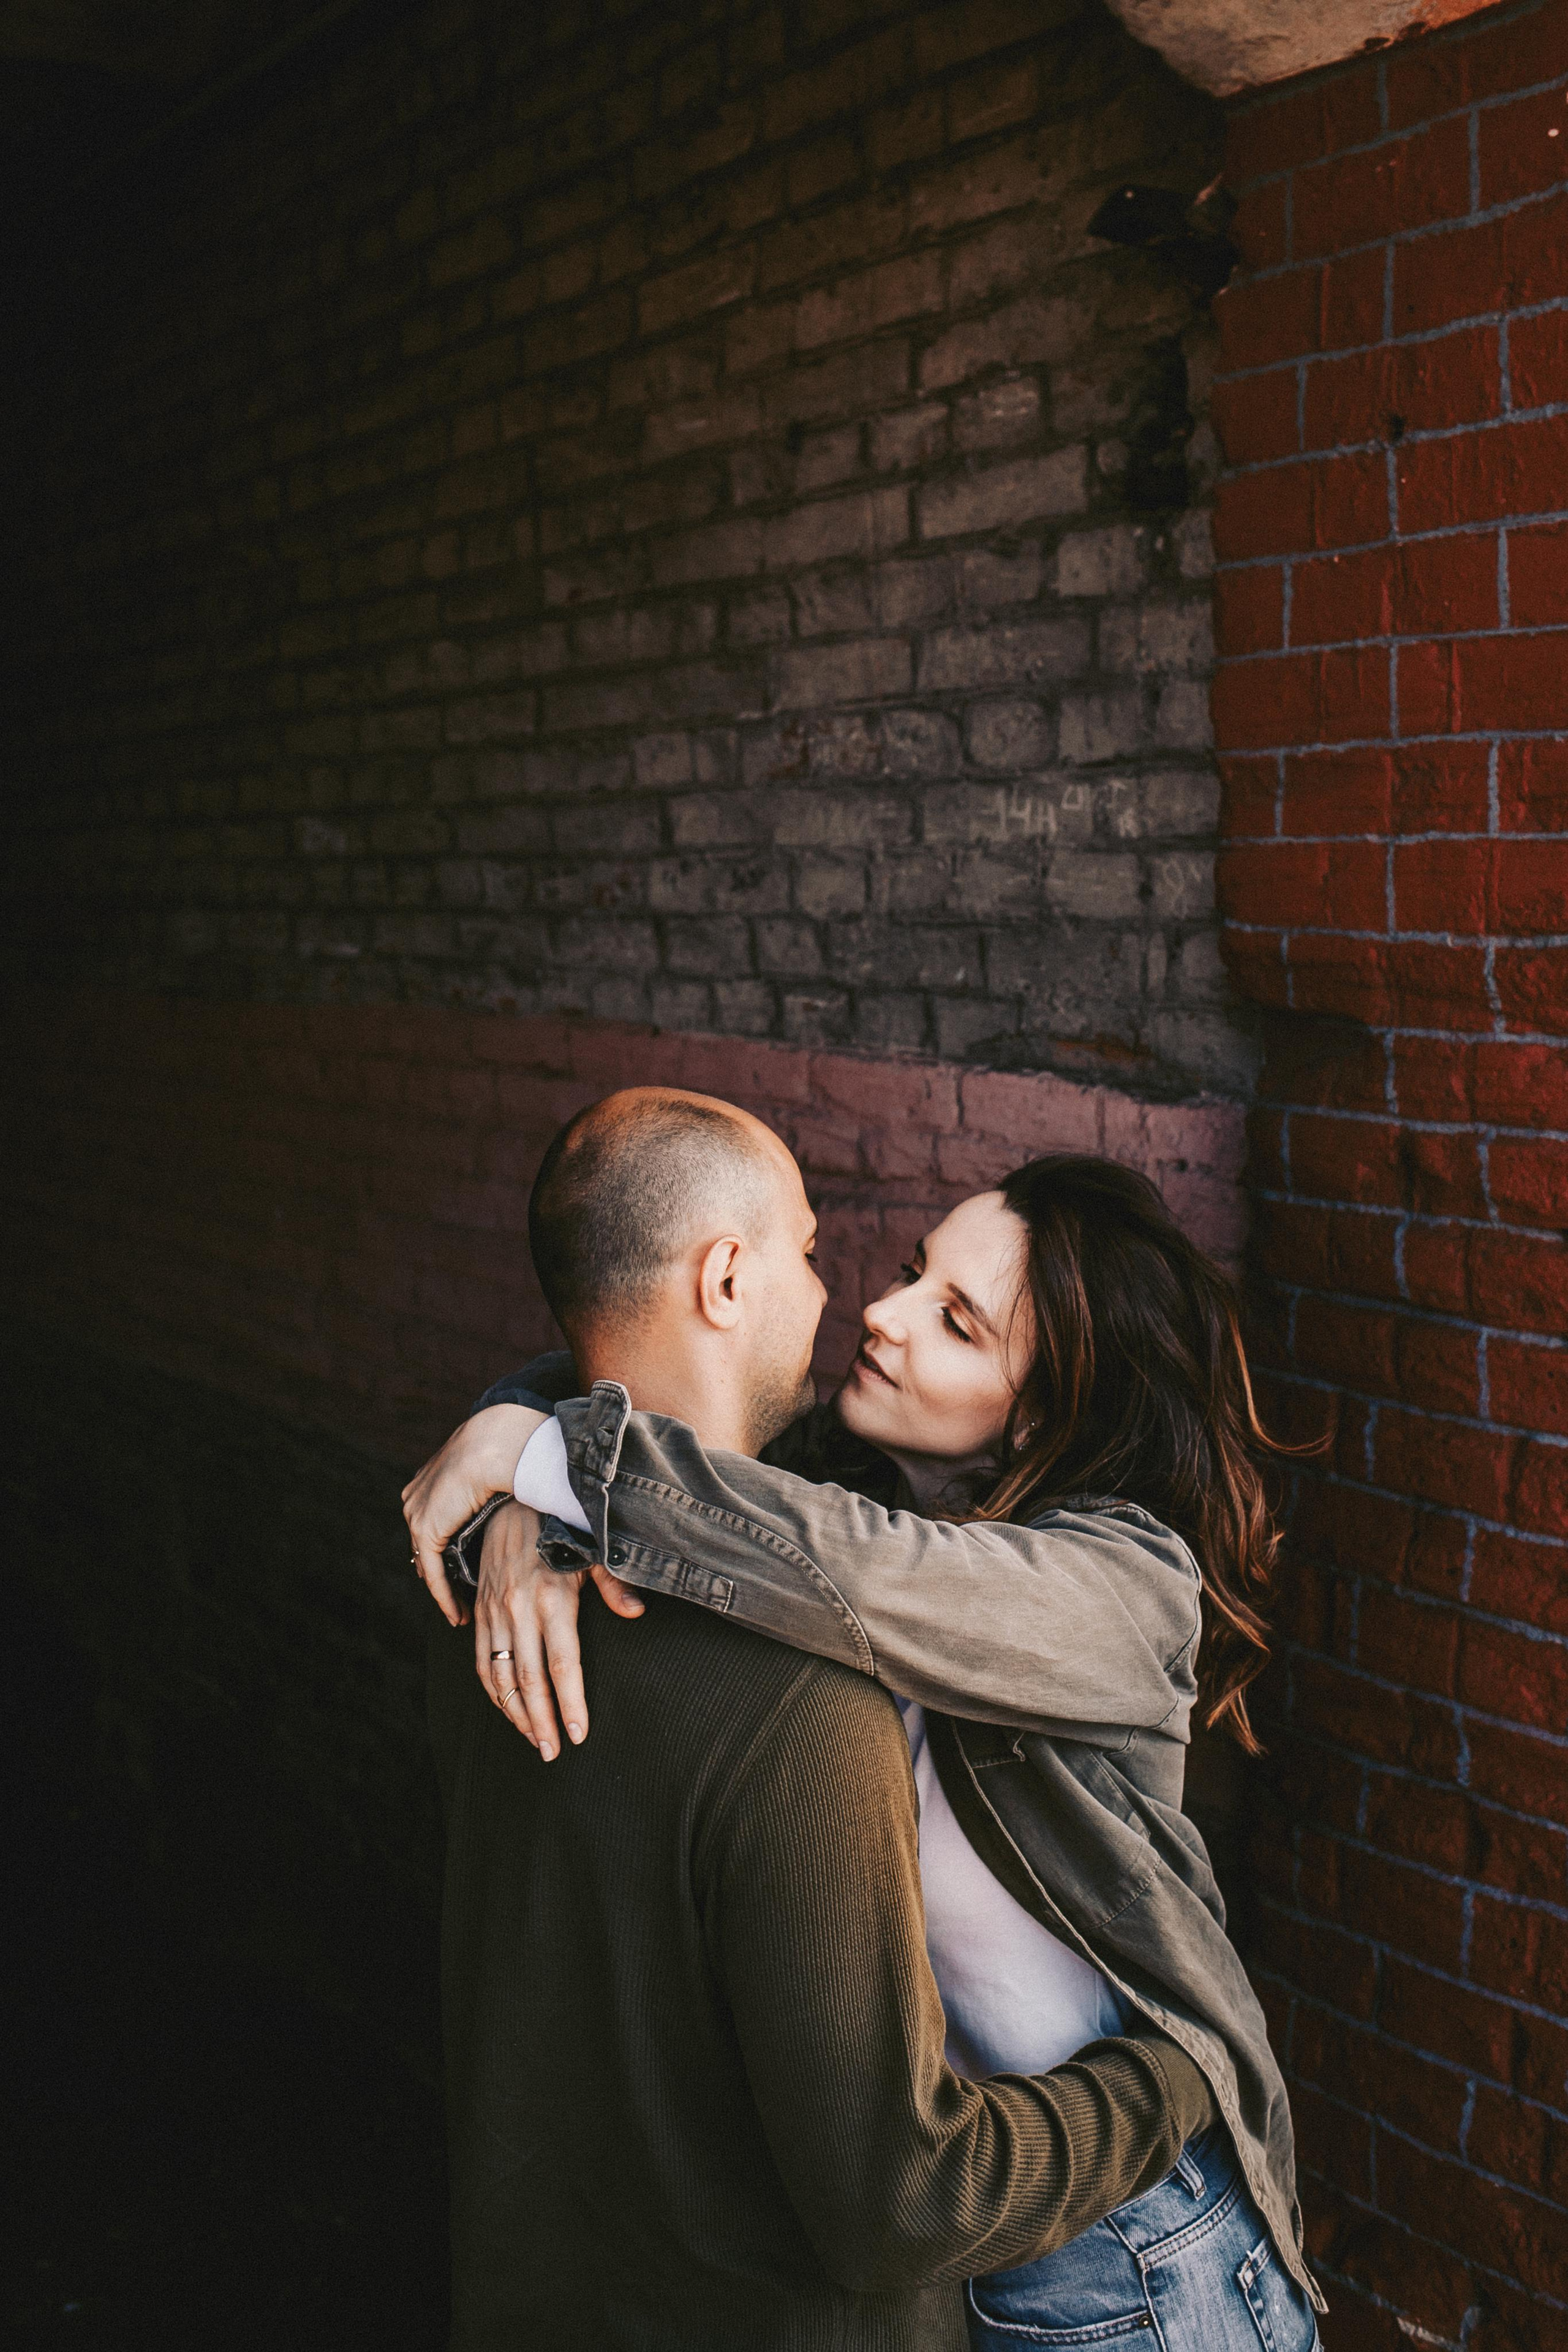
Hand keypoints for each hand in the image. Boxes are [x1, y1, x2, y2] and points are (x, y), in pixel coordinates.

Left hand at [402, 1403, 546, 1625]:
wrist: (501, 1443)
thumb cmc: (512, 1452)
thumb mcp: (497, 1473)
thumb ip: (492, 1493)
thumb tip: (512, 1504)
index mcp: (430, 1477)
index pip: (435, 1524)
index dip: (450, 1551)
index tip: (466, 1574)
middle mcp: (416, 1495)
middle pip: (429, 1546)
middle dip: (445, 1575)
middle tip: (464, 1603)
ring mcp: (416, 1511)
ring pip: (430, 1563)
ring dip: (446, 1591)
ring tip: (464, 1615)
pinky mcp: (425, 1529)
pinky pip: (433, 1573)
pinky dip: (445, 1597)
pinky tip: (459, 1616)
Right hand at [475, 1500, 643, 1755]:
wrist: (508, 1507)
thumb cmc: (559, 1533)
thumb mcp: (592, 1553)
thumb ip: (613, 1585)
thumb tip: (637, 1613)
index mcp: (552, 1599)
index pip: (562, 1664)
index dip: (570, 1702)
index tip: (578, 1734)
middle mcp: (519, 1610)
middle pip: (530, 1680)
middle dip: (541, 1721)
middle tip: (552, 1753)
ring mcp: (495, 1614)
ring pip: (501, 1677)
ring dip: (516, 1714)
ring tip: (534, 1740)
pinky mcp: (480, 1614)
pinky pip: (483, 1661)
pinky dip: (493, 1691)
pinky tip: (508, 1710)